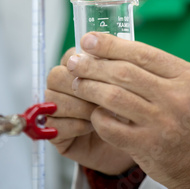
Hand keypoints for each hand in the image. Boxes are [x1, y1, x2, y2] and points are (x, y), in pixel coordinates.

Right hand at [45, 48, 135, 174]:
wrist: (136, 143)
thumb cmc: (132, 111)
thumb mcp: (130, 84)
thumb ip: (117, 64)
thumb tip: (102, 46)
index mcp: (81, 69)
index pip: (71, 57)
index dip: (86, 65)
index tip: (107, 75)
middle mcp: (65, 87)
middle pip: (56, 76)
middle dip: (81, 87)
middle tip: (104, 97)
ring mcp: (58, 109)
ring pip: (53, 99)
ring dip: (79, 106)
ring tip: (101, 113)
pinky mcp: (56, 132)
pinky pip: (54, 123)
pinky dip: (76, 125)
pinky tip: (93, 127)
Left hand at [66, 32, 189, 188]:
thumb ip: (162, 68)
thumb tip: (118, 50)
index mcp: (187, 76)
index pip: (142, 53)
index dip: (111, 45)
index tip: (89, 40)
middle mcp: (176, 97)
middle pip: (124, 73)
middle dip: (93, 65)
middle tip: (75, 61)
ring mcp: (162, 123)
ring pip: (114, 97)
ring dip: (89, 88)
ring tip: (76, 83)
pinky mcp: (148, 146)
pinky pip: (111, 127)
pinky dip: (97, 117)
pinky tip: (93, 112)